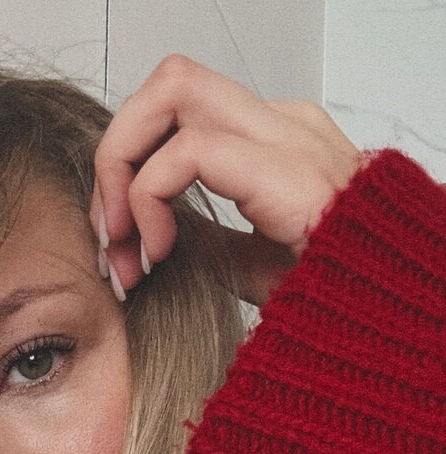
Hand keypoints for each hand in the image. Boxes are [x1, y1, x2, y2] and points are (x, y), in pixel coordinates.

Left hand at [90, 55, 362, 306]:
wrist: (386, 328)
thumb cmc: (335, 300)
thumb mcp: (251, 265)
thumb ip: (204, 237)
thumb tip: (147, 228)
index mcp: (276, 142)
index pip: (180, 113)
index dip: (130, 167)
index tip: (118, 244)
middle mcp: (281, 124)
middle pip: (168, 85)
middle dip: (116, 154)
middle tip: (107, 233)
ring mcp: (288, 137)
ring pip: (170, 92)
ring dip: (123, 167)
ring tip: (123, 244)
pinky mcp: (285, 168)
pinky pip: (187, 150)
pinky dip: (150, 198)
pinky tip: (156, 252)